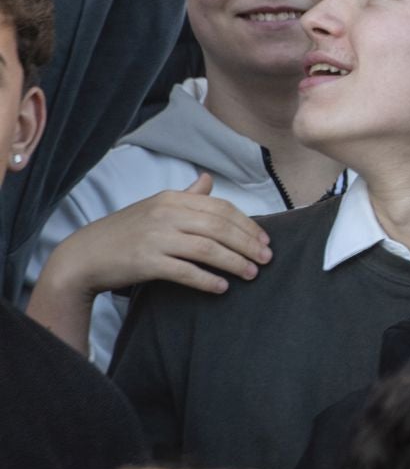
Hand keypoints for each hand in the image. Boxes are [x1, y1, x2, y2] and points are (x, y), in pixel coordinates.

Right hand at [39, 174, 270, 298]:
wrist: (84, 256)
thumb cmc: (125, 232)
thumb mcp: (155, 207)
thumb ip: (186, 196)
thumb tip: (209, 180)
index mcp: (171, 199)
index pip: (221, 208)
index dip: (248, 225)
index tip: (264, 240)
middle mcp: (165, 215)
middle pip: (220, 228)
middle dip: (248, 244)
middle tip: (267, 259)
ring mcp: (156, 238)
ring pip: (207, 249)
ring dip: (234, 263)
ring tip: (252, 274)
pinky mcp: (146, 262)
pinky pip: (186, 271)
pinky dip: (208, 280)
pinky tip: (222, 287)